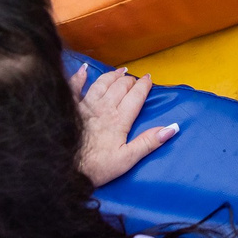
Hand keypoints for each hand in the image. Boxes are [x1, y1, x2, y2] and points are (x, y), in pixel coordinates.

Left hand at [71, 63, 178, 185]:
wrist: (65, 168)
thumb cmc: (97, 167)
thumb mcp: (127, 160)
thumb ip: (148, 142)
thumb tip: (172, 128)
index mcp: (119, 119)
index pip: (135, 96)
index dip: (143, 86)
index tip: (149, 79)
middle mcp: (104, 107)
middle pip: (120, 87)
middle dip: (130, 81)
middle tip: (136, 79)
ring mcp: (85, 105)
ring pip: (102, 83)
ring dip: (112, 76)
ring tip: (120, 72)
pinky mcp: (71, 107)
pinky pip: (75, 87)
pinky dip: (80, 77)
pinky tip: (84, 70)